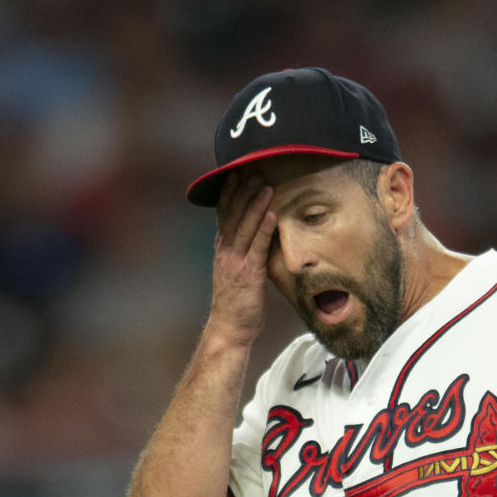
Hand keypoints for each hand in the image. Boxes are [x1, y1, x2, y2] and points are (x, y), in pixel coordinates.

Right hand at [209, 172, 276, 346]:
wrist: (230, 328)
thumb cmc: (237, 303)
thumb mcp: (235, 272)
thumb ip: (242, 252)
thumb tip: (257, 235)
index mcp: (223, 249)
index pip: (224, 213)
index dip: (229, 191)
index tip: (237, 171)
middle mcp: (226, 251)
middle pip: (232, 213)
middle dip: (242, 189)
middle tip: (252, 167)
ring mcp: (235, 262)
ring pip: (244, 226)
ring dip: (255, 203)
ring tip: (265, 183)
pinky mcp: (249, 275)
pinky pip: (257, 247)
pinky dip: (264, 228)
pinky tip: (273, 213)